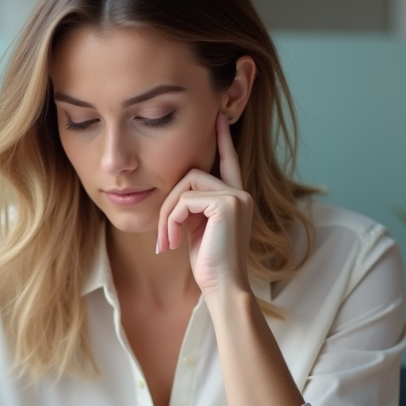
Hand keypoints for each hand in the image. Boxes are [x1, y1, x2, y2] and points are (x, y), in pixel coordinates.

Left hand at [156, 112, 252, 297]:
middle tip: (164, 238)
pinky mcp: (226, 203)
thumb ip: (194, 208)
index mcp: (235, 198)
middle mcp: (240, 193)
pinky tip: (174, 242)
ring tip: (168, 242)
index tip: (218, 118)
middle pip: (191, 174)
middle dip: (169, 204)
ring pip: (185, 184)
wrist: (223, 287)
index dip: (223, 140)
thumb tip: (177, 195)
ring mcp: (236, 196)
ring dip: (168, 214)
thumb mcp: (198, 230)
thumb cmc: (210, 266)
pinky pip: (185, 199)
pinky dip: (172, 220)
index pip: (228, 162)